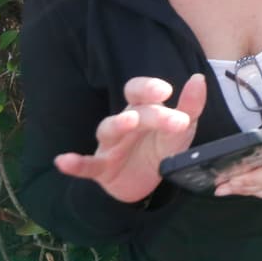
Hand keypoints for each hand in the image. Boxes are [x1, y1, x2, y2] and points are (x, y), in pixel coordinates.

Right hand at [55, 73, 206, 202]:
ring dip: (117, 125)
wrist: (147, 182)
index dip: (149, 88)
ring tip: (129, 122)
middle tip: (176, 120)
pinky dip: (75, 164)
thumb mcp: (181, 128)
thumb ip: (191, 105)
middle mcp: (124, 123)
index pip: (139, 91)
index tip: (166, 91)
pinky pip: (86, 165)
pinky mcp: (101, 169)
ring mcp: (110, 145)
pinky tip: (63, 161)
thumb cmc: (162, 146)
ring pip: (108, 131)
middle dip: (152, 114)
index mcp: (142, 109)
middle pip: (132, 112)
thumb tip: (198, 78)